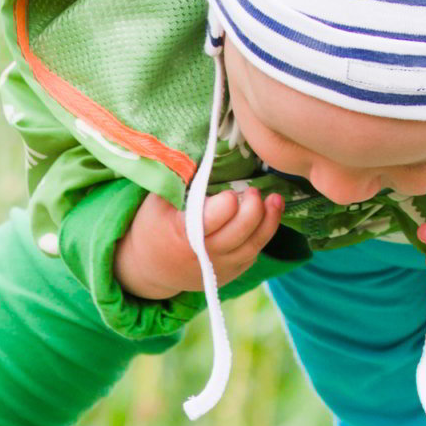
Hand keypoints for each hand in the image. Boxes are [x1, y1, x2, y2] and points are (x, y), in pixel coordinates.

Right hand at [113, 188, 283, 299]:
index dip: (227, 203)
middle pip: (240, 232)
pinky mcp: (231, 273)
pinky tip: (267, 216)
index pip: (214, 218)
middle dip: (253, 208)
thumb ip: (179, 180)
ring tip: (274, 200)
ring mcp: (219, 268)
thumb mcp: (157, 201)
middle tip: (253, 191)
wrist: (151, 268)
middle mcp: (204, 255)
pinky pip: (253, 253)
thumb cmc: (153, 225)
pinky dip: (263, 234)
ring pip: (254, 245)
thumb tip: (205, 152)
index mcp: (182, 235)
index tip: (230, 193)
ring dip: (269, 220)